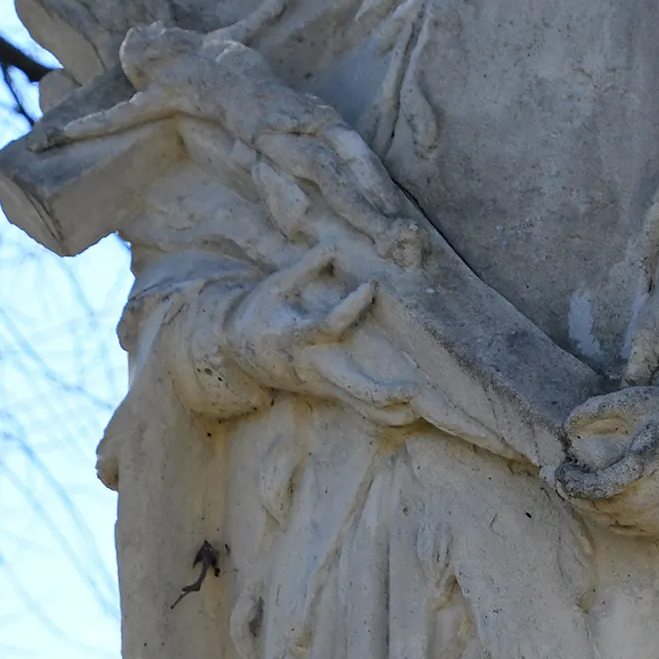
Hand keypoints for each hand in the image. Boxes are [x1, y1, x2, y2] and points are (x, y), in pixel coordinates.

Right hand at [223, 249, 420, 419]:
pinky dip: (388, 414)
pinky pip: (361, 410)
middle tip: (414, 389)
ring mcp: (324, 383)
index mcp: (299, 335)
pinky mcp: (329, 392)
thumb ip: (306, 266)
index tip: (371, 285)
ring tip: (422, 406)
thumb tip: (333, 245)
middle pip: (353, 388)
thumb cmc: (260, 312)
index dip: (350, 307)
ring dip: (392, 412)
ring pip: (361, 408)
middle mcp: (315, 364)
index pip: (328, 325)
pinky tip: (414, 412)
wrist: (237, 353)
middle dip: (384, 393)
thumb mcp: (276, 285)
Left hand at [556, 379, 658, 534]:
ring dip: (586, 506)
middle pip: (602, 506)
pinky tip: (595, 498)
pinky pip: (625, 528)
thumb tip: (566, 429)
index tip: (558, 470)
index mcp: (651, 461)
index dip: (574, 484)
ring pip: (610, 519)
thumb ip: (597, 409)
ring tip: (571, 487)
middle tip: (555, 478)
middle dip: (573, 495)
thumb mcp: (635, 399)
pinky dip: (605, 515)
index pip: (603, 486)